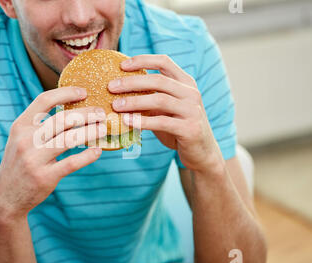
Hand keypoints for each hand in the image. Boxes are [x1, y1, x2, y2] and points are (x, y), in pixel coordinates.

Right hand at [0, 87, 106, 218]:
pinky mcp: (44, 176)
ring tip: (103, 128)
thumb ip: (39, 125)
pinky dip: (88, 155)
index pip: (44, 100)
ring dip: (90, 132)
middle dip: (86, 113)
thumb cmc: (20, 162)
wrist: (6, 195)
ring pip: (69, 139)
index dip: (66, 93)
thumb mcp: (21, 139)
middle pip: (62, 119)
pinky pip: (71, 162)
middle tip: (101, 112)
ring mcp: (35, 159)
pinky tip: (97, 151)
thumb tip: (72, 110)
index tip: (84, 92)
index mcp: (21, 125)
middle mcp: (26, 140)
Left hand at [108, 54, 223, 172]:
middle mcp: (191, 93)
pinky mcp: (190, 129)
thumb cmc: (177, 127)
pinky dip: (142, 121)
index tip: (121, 65)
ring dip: (134, 101)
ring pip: (159, 100)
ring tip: (115, 105)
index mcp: (185, 82)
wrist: (201, 152)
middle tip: (111, 87)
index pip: (164, 62)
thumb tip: (118, 91)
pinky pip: (162, 122)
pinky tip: (127, 122)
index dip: (142, 60)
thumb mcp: (165, 109)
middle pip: (158, 80)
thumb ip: (150, 98)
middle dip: (132, 82)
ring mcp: (192, 110)